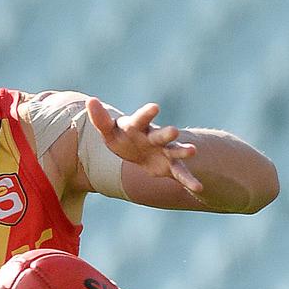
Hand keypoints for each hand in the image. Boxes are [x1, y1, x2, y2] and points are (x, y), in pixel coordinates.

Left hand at [86, 98, 202, 192]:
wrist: (137, 151)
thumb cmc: (122, 138)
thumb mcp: (109, 132)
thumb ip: (100, 119)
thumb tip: (91, 100)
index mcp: (138, 127)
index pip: (141, 119)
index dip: (146, 114)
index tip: (154, 108)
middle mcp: (154, 137)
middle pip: (160, 135)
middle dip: (166, 134)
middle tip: (174, 132)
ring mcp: (164, 151)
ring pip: (175, 151)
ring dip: (183, 151)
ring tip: (193, 151)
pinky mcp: (170, 166)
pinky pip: (180, 173)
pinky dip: (189, 180)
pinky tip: (198, 188)